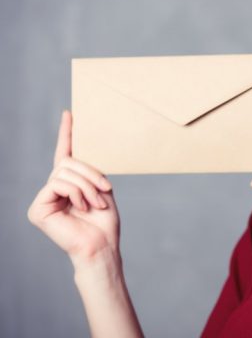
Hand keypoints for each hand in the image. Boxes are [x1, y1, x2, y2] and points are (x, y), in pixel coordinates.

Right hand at [27, 110, 120, 265]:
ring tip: (95, 203)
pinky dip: (75, 193)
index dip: (67, 133)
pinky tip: (81, 207)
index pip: (64, 154)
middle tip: (105, 192)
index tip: (69, 113)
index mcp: (71, 183)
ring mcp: (44, 198)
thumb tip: (76, 154)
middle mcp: (55, 189)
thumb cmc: (104, 222)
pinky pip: (57, 184)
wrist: (101, 245)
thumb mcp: (102, 189)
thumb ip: (88, 171)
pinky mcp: (38, 209)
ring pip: (64, 172)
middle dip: (91, 174)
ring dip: (87, 186)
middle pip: (68, 162)